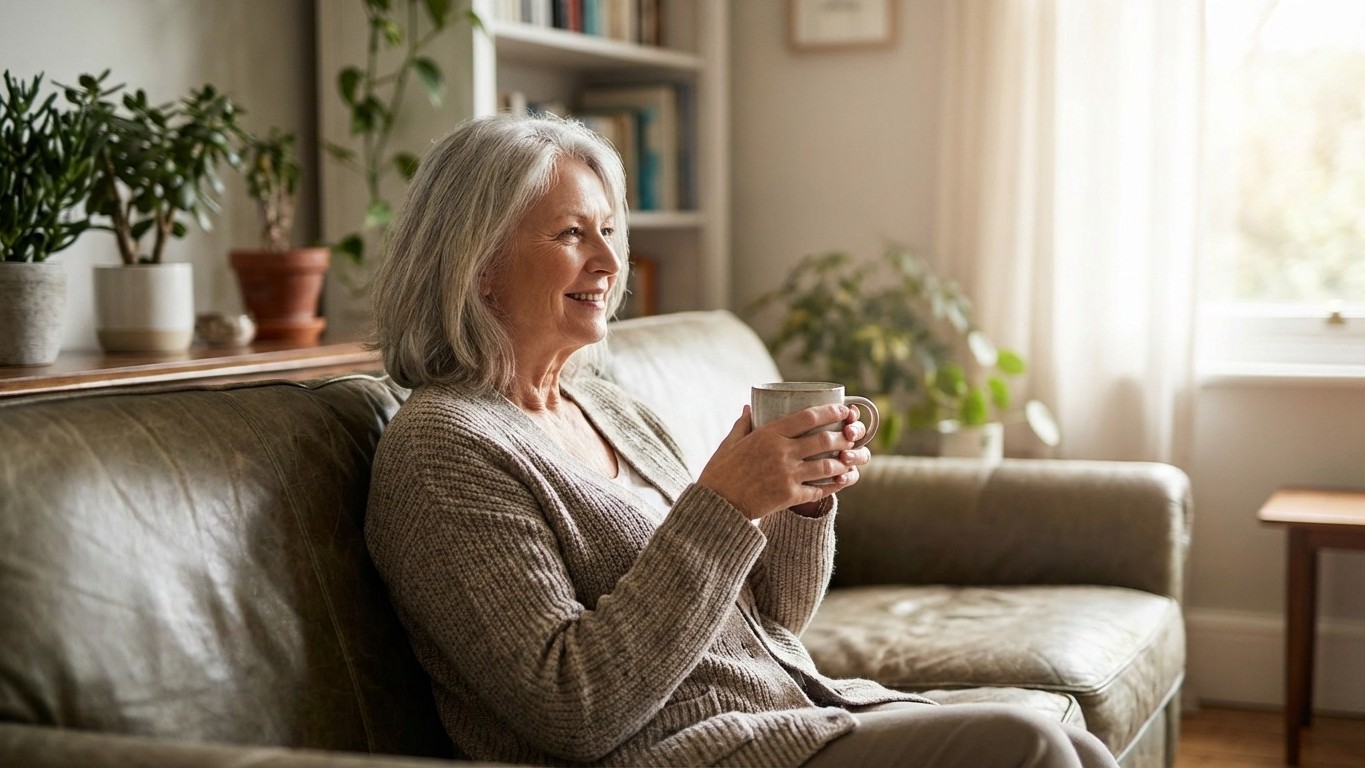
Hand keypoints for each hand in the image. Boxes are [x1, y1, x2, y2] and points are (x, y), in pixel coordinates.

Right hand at [696, 404, 870, 520]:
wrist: (717, 506)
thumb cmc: (720, 473)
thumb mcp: (729, 443)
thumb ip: (743, 424)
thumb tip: (749, 407)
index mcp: (768, 435)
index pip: (808, 417)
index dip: (831, 412)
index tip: (844, 410)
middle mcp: (781, 452)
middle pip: (824, 439)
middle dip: (843, 436)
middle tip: (852, 435)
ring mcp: (787, 475)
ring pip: (827, 464)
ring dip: (844, 461)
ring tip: (850, 458)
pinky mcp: (790, 496)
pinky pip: (820, 489)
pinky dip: (835, 485)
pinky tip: (843, 481)